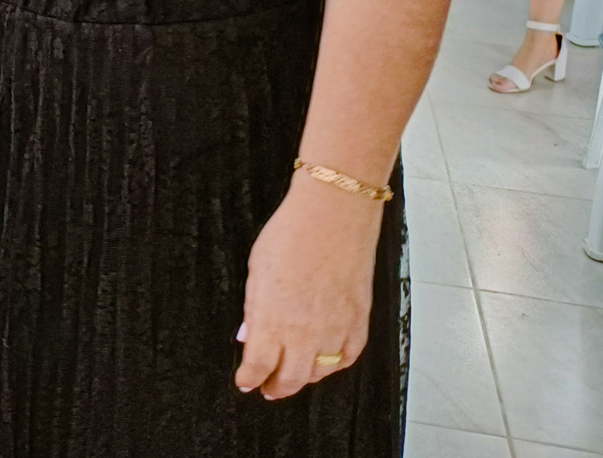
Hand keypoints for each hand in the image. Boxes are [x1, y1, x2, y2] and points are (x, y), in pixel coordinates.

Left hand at [234, 178, 382, 399]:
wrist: (333, 214)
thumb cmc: (290, 235)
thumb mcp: (256, 271)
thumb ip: (254, 309)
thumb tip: (248, 335)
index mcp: (273, 320)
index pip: (258, 366)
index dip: (250, 378)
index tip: (244, 381)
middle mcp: (305, 333)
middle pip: (290, 379)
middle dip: (275, 388)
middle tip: (267, 389)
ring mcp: (335, 329)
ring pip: (320, 373)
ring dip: (304, 378)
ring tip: (294, 376)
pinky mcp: (358, 320)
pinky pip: (347, 357)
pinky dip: (335, 364)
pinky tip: (326, 362)